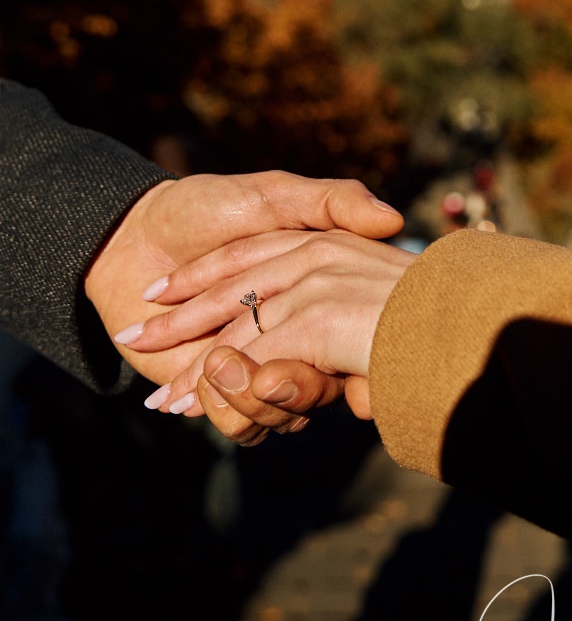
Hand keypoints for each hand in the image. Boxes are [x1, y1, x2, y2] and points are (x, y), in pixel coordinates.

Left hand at [120, 229, 414, 424]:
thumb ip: (331, 203)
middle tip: (265, 380)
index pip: (357, 334)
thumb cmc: (204, 206)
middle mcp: (301, 331)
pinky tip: (174, 399)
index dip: (358, 357)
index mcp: (323, 289)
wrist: (130, 238)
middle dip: (292, 390)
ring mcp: (263, 362)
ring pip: (281, 413)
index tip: (345, 367)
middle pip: (319, 383)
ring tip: (196, 388)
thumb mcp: (273, 195)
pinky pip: (241, 424)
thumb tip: (393, 218)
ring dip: (246, 405)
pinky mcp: (224, 389)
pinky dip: (214, 413)